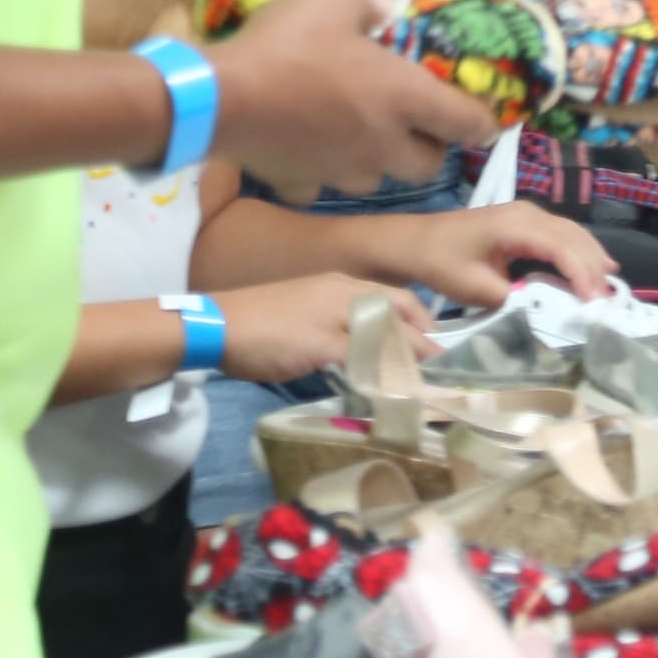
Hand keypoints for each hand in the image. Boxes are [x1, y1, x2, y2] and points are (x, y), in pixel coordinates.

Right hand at [206, 0, 495, 201]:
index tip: (486, 121)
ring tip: (367, 138)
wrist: (220, 97)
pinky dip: (325, 174)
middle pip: (429, 165)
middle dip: (432, 148)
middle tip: (420, 125)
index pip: (469, 123)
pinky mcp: (303, 183)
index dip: (484, 124)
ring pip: (381, 180)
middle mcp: (384, 142)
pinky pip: (324, 186)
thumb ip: (369, 2)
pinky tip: (314, 153)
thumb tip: (384, 6)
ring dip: (383, 163)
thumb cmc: (288, 40)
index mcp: (406, 97)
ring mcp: (343, 169)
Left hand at [215, 275, 424, 385]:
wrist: (214, 327)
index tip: (443, 371)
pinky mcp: (306, 305)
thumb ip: (368, 356)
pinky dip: (371, 330)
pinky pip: (353, 314)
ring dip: (394, 330)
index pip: (405, 316)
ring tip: (405, 357)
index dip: (426, 343)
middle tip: (431, 361)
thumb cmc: (272, 338)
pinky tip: (365, 347)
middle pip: (394, 305)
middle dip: (417, 330)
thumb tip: (408, 370)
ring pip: (374, 308)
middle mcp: (345, 286)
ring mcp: (323, 293)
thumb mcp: (322, 350)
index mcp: (353, 293)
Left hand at [368, 201, 615, 308]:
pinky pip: (563, 235)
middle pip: (574, 238)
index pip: (562, 248)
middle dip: (594, 269)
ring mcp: (529, 215)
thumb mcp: (474, 287)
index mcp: (516, 225)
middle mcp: (529, 213)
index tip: (593, 303)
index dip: (582, 274)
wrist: (414, 241)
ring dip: (592, 259)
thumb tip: (546, 310)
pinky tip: (595, 267)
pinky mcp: (526, 223)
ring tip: (607, 287)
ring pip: (573, 234)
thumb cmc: (441, 262)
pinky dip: (581, 252)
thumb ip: (513, 297)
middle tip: (607, 302)